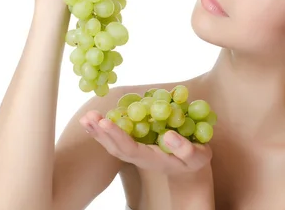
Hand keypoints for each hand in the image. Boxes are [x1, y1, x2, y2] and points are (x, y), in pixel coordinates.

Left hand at [80, 111, 212, 174]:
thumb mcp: (198, 156)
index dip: (117, 135)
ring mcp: (135, 153)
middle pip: (115, 148)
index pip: (130, 149)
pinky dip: (103, 131)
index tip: (105, 122)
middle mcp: (139, 157)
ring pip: (112, 145)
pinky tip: (94, 120)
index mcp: (152, 159)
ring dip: (98, 132)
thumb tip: (168, 135)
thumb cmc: (195, 160)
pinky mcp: (135, 145)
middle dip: (101, 133)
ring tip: (86, 117)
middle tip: (88, 117)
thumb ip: (186, 149)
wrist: (191, 165)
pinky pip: (115, 140)